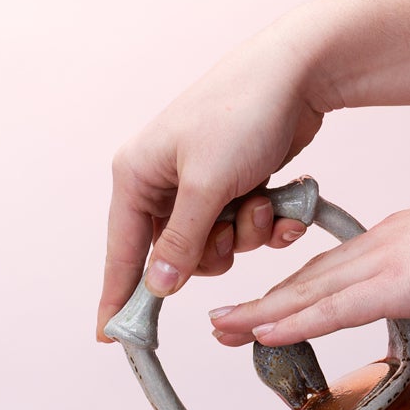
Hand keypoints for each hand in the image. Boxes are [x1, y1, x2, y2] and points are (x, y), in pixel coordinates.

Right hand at [98, 28, 327, 339]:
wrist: (299, 72)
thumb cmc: (242, 113)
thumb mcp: (207, 185)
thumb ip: (181, 242)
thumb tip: (158, 286)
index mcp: (137, 176)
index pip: (122, 252)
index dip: (117, 296)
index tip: (109, 336)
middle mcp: (162, 182)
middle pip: (177, 257)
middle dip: (214, 251)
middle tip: (233, 228)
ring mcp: (200, 185)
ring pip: (216, 247)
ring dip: (247, 235)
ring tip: (263, 201)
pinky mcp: (234, 185)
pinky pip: (243, 229)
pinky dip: (265, 223)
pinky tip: (282, 204)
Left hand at [206, 178, 409, 346]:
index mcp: (391, 240)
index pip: (329, 271)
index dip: (289, 293)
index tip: (261, 308)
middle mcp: (376, 248)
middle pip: (304, 282)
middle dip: (259, 305)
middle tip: (219, 322)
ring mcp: (382, 265)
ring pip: (306, 294)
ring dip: (259, 314)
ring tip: (220, 330)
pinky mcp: (395, 285)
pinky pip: (331, 308)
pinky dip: (292, 321)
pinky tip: (260, 331)